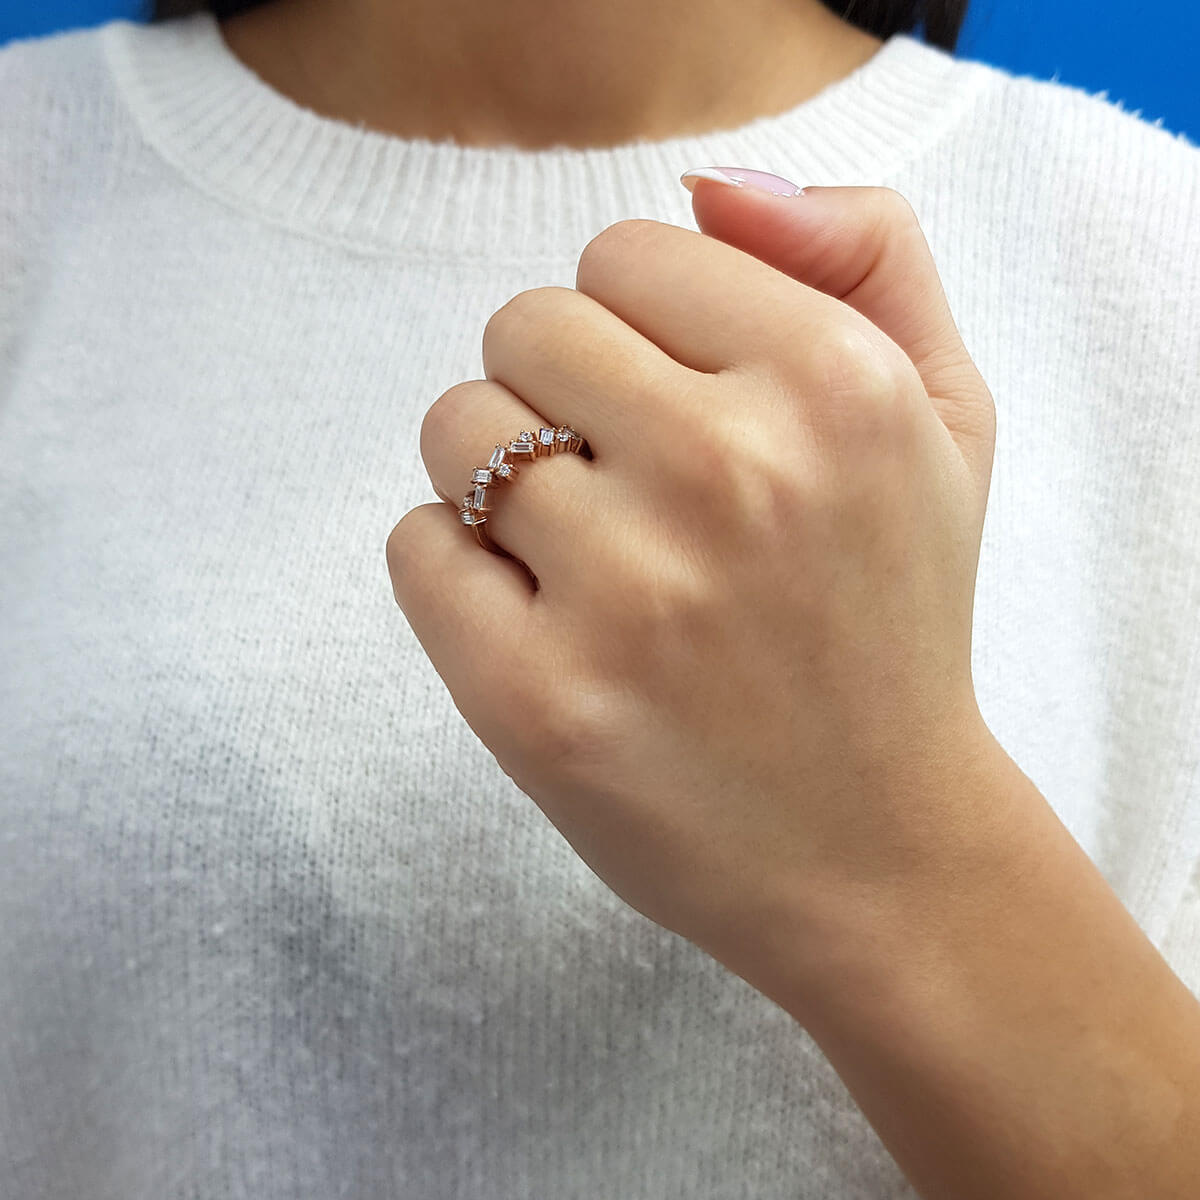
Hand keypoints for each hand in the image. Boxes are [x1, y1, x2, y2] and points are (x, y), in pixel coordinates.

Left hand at [386, 181, 999, 988]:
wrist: (877, 850)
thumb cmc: (895, 620)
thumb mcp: (944, 414)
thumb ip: (864, 254)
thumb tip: (708, 185)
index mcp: (835, 387)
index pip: (626, 252)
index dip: (638, 324)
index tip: (673, 401)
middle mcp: (731, 475)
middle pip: (524, 326)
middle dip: (558, 390)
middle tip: (623, 483)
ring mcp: (626, 595)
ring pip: (456, 429)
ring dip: (497, 477)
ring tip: (583, 555)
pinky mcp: (535, 699)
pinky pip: (416, 546)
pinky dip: (454, 569)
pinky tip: (536, 618)